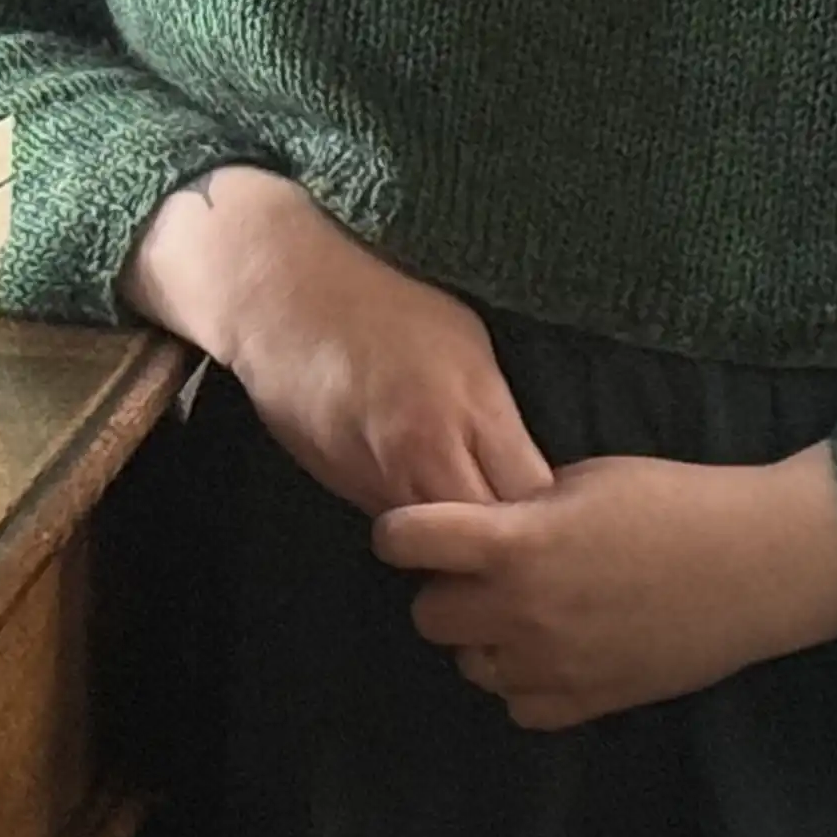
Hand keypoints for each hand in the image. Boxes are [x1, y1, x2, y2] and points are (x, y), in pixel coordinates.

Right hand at [123, 168, 552, 514]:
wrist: (284, 295)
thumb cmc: (387, 296)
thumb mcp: (468, 340)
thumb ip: (496, 412)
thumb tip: (522, 465)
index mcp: (471, 407)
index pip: (529, 496)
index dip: (547, 509)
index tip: (551, 501)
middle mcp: (426, 453)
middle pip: (483, 536)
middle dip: (504, 539)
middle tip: (516, 530)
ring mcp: (376, 476)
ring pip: (432, 542)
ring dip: (454, 539)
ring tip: (468, 521)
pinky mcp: (338, 485)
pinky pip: (390, 519)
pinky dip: (411, 519)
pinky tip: (417, 496)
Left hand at [372, 447, 836, 731]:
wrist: (758, 564)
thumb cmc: (676, 502)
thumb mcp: (586, 479)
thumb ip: (521, 507)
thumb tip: (479, 521)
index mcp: (516, 544)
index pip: (405, 541)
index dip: (404, 530)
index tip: (419, 527)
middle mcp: (521, 612)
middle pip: (427, 615)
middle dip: (445, 587)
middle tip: (484, 569)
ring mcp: (553, 666)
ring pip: (469, 666)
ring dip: (483, 637)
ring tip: (527, 608)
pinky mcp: (588, 703)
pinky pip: (518, 706)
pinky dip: (525, 681)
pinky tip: (555, 648)